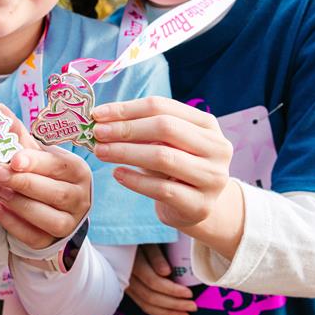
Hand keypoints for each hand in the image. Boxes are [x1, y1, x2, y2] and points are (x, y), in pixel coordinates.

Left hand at [0, 106, 91, 248]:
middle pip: (55, 193)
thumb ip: (15, 133)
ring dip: (18, 203)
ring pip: (46, 217)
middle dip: (23, 182)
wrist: (48, 206)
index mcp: (77, 170)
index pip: (58, 166)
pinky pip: (33, 235)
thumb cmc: (39, 172)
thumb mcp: (32, 153)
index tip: (13, 158)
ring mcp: (68, 222)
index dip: (35, 163)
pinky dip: (12, 222)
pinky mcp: (52, 240)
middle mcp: (80, 197)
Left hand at [92, 97, 236, 231]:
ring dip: (125, 153)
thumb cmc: (173, 168)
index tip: (97, 114)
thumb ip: (140, 129)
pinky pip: (162, 189)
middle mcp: (217, 148)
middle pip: (166, 128)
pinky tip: (117, 174)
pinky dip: (135, 180)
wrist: (193, 207)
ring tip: (100, 152)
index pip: (163, 106)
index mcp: (207, 124)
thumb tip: (101, 118)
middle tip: (97, 133)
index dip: (127, 109)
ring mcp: (212, 178)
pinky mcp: (200, 205)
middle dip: (125, 129)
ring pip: (163, 157)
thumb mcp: (162, 144)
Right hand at [126, 244, 196, 314]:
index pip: (153, 282)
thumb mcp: (149, 240)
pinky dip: (157, 313)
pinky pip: (142, 305)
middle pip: (151, 296)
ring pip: (146, 304)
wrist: (122, 237)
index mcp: (134, 262)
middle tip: (193, 307)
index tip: (190, 293)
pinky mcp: (129, 289)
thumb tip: (165, 272)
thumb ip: (156, 255)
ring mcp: (127, 284)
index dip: (172, 290)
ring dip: (167, 312)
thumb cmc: (140, 236)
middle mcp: (128, 276)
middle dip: (173, 304)